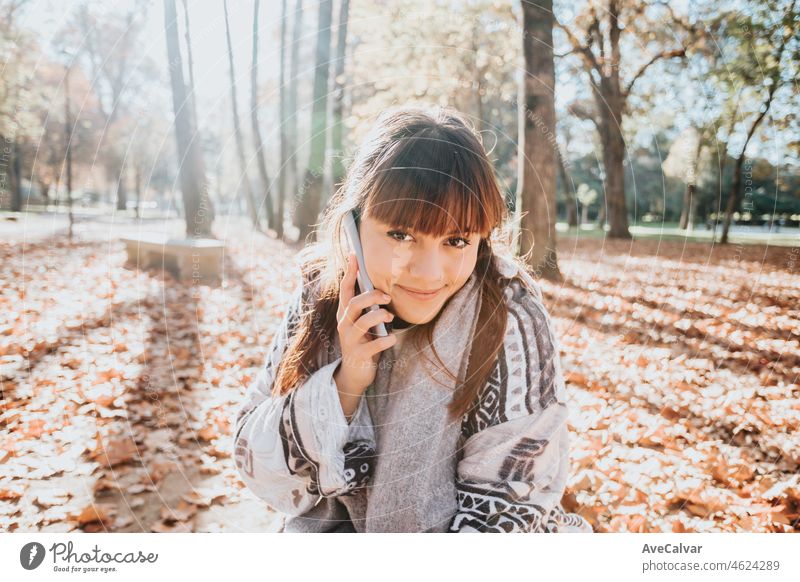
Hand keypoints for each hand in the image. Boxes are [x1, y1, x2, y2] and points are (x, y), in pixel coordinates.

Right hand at [334, 252, 396, 408]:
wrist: (355, 373)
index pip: (345, 289)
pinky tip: (392, 339)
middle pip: (354, 303)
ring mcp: (351, 340)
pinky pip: (373, 345)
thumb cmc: (363, 342)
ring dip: (380, 316)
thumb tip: (381, 287)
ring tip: (390, 317)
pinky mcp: (359, 354)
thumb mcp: (362, 322)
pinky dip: (385, 340)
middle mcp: (345, 324)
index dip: (350, 272)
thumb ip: (367, 308)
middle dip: (372, 296)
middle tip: (388, 296)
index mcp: (345, 313)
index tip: (354, 255)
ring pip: (363, 322)